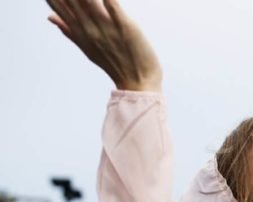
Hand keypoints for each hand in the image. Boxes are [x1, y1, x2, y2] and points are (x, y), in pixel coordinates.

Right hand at [46, 0, 162, 90]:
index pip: (59, 7)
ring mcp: (108, 29)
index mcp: (80, 33)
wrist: (140, 82)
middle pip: (73, 2)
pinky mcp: (127, 28)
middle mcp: (90, 30)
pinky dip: (109, 1)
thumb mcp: (87, 48)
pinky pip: (115, 10)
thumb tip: (50, 16)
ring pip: (90, 3)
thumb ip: (69, 31)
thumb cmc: (114, 64)